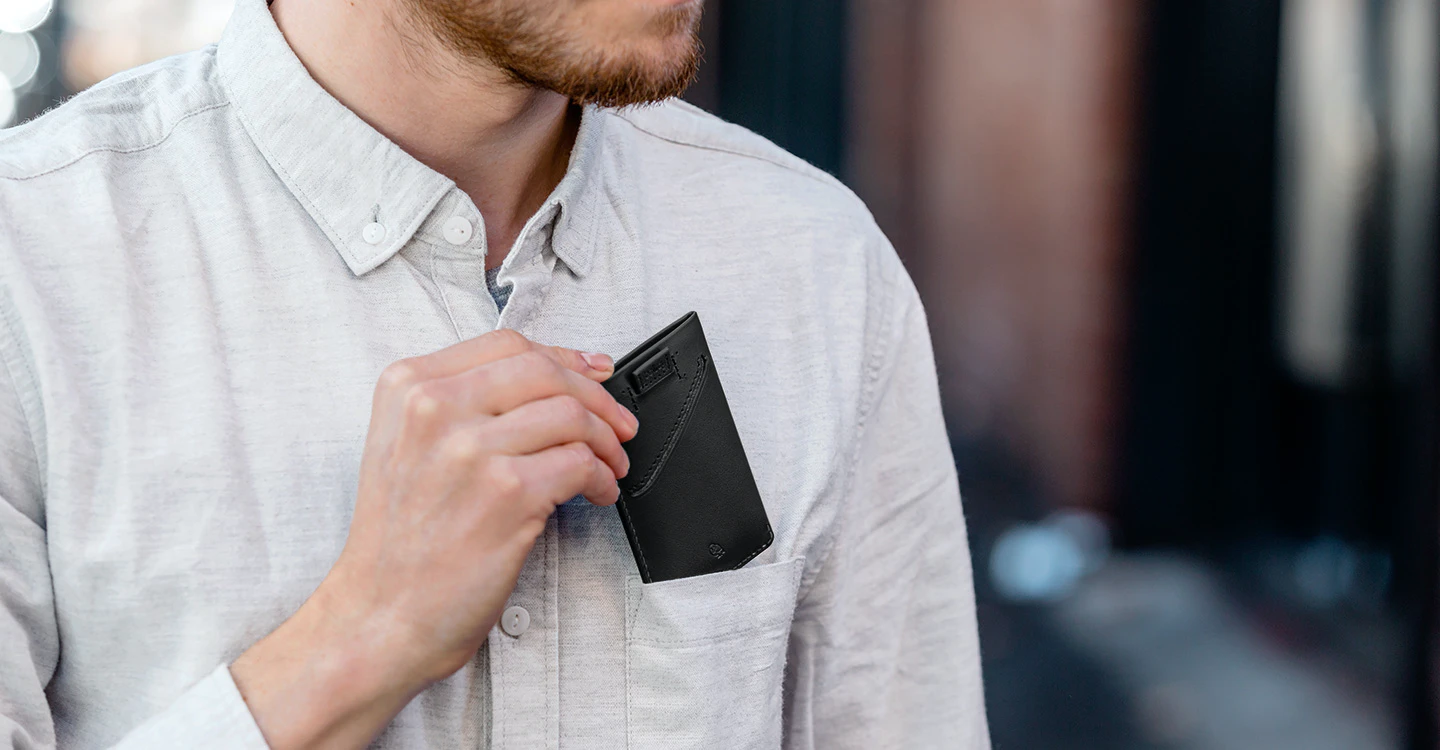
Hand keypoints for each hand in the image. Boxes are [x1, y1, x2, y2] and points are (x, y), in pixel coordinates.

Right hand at [231, 328, 637, 749]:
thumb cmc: (399, 541)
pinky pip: (581, 463)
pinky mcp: (508, 493)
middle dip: (597, 397)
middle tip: (618, 424)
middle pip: (545, 371)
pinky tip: (596, 494)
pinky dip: (602, 479)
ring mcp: (471, 449)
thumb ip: (463, 403)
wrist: (379, 614)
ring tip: (609, 466)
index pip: (506, 344)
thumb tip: (555, 376)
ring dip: (607, 442)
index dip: (564, 357)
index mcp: (408, 387)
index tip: (595, 371)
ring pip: (571, 416)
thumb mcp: (405, 445)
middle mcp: (434, 409)